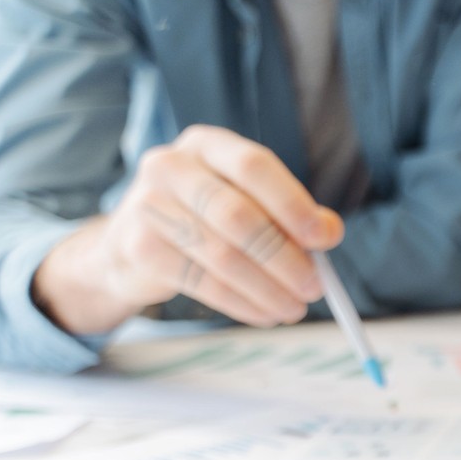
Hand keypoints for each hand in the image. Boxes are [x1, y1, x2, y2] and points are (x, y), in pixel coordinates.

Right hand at [32, 125, 340, 335]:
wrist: (131, 244)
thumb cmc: (204, 217)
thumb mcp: (247, 202)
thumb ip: (290, 213)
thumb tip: (329, 232)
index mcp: (207, 144)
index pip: (254, 166)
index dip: (293, 204)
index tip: (325, 238)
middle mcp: (171, 166)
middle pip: (238, 215)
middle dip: (285, 257)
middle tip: (316, 287)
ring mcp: (148, 205)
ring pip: (223, 255)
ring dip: (268, 289)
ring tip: (295, 308)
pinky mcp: (140, 248)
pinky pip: (203, 282)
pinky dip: (243, 303)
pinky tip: (265, 314)